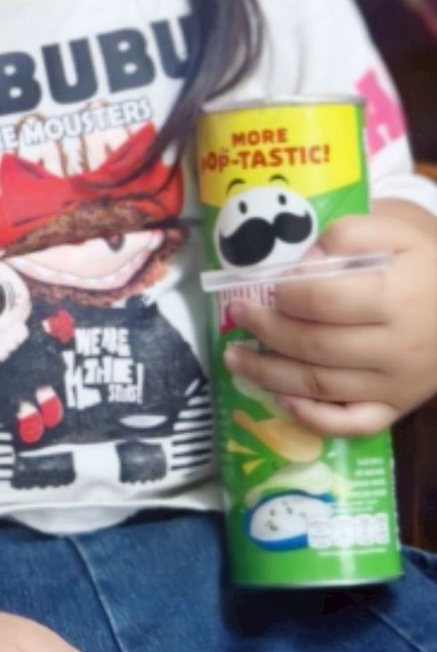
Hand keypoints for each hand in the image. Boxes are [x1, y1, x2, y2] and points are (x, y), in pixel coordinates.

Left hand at [226, 206, 436, 436]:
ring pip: (321, 387)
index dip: (283, 295)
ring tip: (233, 358)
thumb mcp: (398, 228)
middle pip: (314, 346)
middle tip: (237, 315)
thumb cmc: (429, 261)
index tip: (263, 287)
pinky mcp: (400, 405)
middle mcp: (399, 347)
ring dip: (268, 375)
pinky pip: (354, 423)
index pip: (323, 301)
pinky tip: (282, 400)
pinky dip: (314, 418)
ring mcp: (400, 383)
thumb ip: (348, 234)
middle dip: (265, 331)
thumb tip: (300, 262)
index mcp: (397, 298)